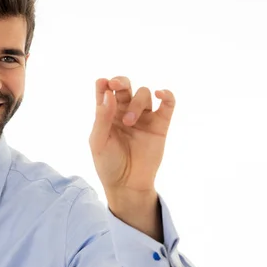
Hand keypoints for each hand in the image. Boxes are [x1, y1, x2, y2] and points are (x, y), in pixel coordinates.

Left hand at [89, 76, 175, 204]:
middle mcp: (125, 111)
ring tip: (129, 122)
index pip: (105, 91)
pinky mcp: (160, 125)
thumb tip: (109, 94)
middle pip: (125, 86)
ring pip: (144, 94)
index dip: (104, 83)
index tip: (103, 83)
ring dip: (136, 103)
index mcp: (107, 114)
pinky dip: (167, 95)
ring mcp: (144, 118)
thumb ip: (102, 118)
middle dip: (121, 81)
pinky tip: (160, 93)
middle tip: (116, 86)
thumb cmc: (108, 164)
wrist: (127, 185)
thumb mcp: (98, 142)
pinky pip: (168, 105)